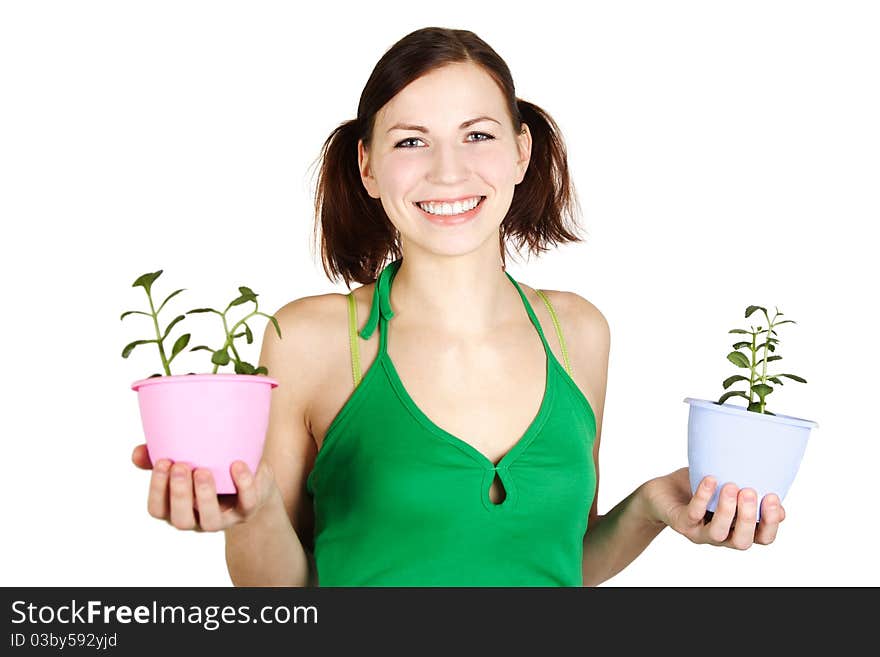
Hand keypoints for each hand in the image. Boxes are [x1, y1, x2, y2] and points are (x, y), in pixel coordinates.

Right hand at [131, 443, 279, 531]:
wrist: (252, 475)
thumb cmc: (211, 466)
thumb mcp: (187, 460)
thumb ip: (160, 455)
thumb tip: (137, 452)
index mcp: (176, 507)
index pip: (158, 509)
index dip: (156, 490)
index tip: (162, 461)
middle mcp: (197, 518)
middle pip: (181, 520)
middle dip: (179, 494)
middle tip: (180, 466)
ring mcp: (224, 518)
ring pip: (210, 521)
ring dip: (205, 496)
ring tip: (203, 471)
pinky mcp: (247, 510)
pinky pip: (247, 503)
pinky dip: (243, 485)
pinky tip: (237, 465)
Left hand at [644, 467, 785, 549]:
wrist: (662, 492)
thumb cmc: (700, 489)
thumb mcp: (728, 487)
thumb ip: (750, 493)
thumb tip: (779, 501)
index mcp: (737, 529)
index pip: (762, 538)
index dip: (771, 523)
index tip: (772, 497)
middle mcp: (721, 535)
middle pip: (742, 541)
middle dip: (749, 518)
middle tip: (749, 491)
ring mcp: (700, 532)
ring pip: (718, 533)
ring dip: (726, 510)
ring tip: (730, 486)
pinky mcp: (681, 523)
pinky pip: (693, 514)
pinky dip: (703, 496)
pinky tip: (710, 479)